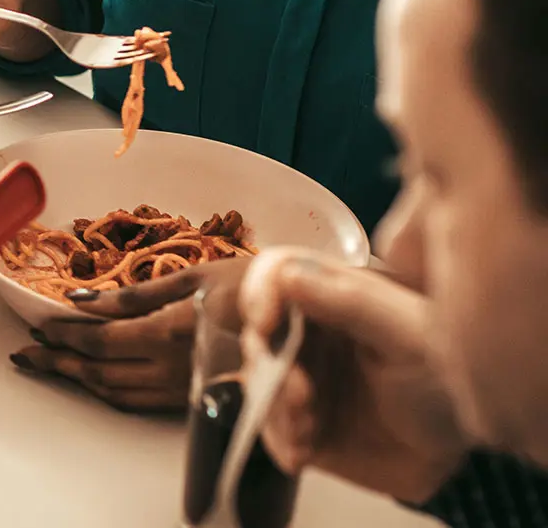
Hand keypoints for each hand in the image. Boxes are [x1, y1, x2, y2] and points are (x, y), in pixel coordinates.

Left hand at [10, 260, 235, 412]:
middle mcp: (173, 368)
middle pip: (99, 372)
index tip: (39, 327)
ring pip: (116, 393)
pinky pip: (139, 402)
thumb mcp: (193, 277)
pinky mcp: (194, 400)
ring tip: (50, 365)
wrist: (310, 321)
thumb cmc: (253, 287)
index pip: (100, 341)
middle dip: (58, 363)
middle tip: (28, 353)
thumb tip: (83, 301)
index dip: (64, 336)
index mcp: (169, 333)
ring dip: (78, 380)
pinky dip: (108, 392)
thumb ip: (135, 294)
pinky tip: (94, 380)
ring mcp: (184, 389)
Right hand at [240, 249, 465, 502]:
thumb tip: (288, 275)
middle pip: (262, 333)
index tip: (265, 322)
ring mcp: (305, 381)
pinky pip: (271, 428)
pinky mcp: (303, 424)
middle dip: (271, 364)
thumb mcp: (413, 334)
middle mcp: (313, 335)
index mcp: (336, 297)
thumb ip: (355, 302)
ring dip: (276, 406)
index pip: (279, 275)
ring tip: (307, 428)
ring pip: (261, 383)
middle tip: (300, 394)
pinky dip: (280, 440)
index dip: (261, 293)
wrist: (468, 456)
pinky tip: (302, 453)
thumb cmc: (450, 380)